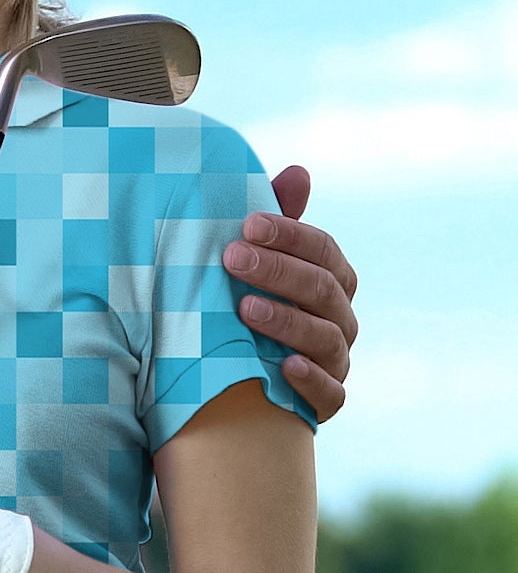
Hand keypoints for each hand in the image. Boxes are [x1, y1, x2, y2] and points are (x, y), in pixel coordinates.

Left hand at [224, 165, 357, 421]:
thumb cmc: (248, 301)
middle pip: (322, 290)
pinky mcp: (326, 401)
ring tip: (245, 308)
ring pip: (326, 338)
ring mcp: (336, 360)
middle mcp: (340, 318)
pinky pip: (330, 394)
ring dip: (287, 321)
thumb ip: (277, 222)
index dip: (290, 235)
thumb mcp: (256, 261)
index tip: (247, 224)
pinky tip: (284, 366)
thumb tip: (299, 171)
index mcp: (330, 279)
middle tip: (232, 258)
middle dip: (278, 271)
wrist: (235, 374)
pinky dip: (310, 380)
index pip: (324, 251)